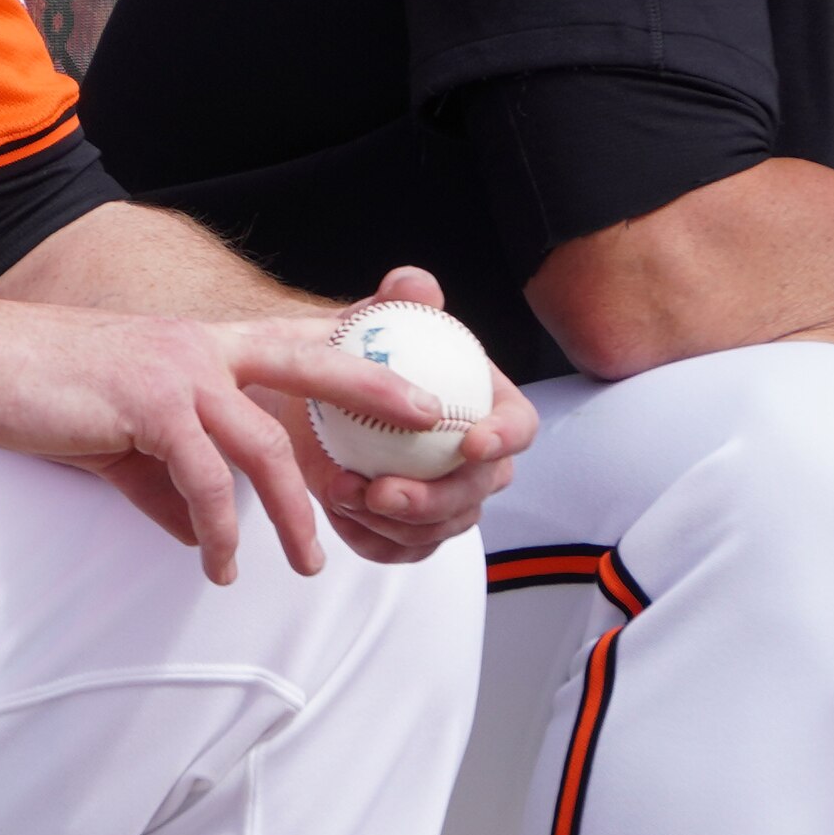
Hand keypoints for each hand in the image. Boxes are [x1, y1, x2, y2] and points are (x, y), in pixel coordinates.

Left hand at [274, 267, 535, 564]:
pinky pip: (403, 550)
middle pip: (478, 492)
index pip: (519, 426)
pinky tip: (339, 515)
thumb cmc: (358, 357)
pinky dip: (372, 539)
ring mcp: (448, 501)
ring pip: (440, 529)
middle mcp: (477, 462)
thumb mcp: (372, 320)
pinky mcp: (412, 532)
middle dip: (436, 499)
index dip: (505, 438)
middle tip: (382, 491)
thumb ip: (399, 301)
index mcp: (489, 407)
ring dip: (394, 523)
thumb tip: (415, 285)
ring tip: (342, 495)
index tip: (472, 441)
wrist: (314, 400)